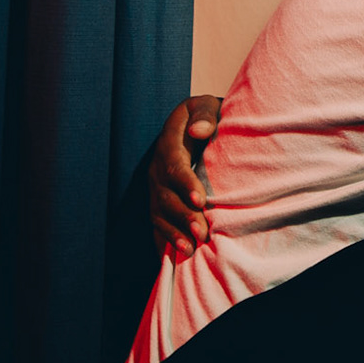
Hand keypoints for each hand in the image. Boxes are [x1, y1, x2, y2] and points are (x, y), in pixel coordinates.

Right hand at [149, 94, 221, 256]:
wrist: (197, 122)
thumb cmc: (207, 114)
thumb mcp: (206, 104)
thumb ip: (204, 114)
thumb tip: (199, 130)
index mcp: (168, 144)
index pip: (174, 167)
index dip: (186, 185)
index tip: (201, 200)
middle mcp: (157, 169)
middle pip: (166, 197)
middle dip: (183, 216)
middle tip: (202, 232)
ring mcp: (155, 188)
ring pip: (160, 214)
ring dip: (174, 233)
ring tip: (191, 249)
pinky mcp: (159, 201)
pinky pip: (158, 224)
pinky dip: (165, 241)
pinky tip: (177, 258)